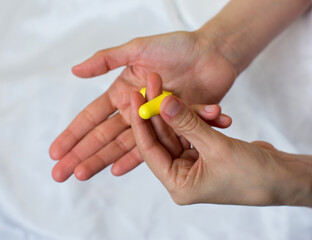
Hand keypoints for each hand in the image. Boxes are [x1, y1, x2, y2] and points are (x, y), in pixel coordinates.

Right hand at [50, 31, 236, 181]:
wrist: (213, 55)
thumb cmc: (177, 47)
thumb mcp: (138, 50)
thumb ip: (107, 60)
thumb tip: (74, 70)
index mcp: (123, 93)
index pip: (91, 118)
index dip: (72, 134)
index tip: (54, 151)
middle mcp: (134, 111)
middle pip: (102, 137)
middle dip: (80, 154)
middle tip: (59, 173)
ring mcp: (152, 123)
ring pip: (122, 146)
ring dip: (102, 161)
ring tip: (82, 174)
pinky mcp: (171, 130)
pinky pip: (153, 148)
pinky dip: (135, 159)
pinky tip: (117, 171)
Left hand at [130, 91, 311, 205]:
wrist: (284, 177)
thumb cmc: (253, 174)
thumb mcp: (216, 147)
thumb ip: (187, 123)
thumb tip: (163, 103)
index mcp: (178, 184)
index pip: (148, 150)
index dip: (140, 122)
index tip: (136, 98)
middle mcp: (181, 175)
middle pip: (161, 138)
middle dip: (158, 111)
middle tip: (153, 84)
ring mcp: (192, 164)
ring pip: (177, 132)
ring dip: (180, 113)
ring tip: (172, 91)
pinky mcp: (203, 154)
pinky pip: (192, 132)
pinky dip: (196, 119)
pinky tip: (201, 108)